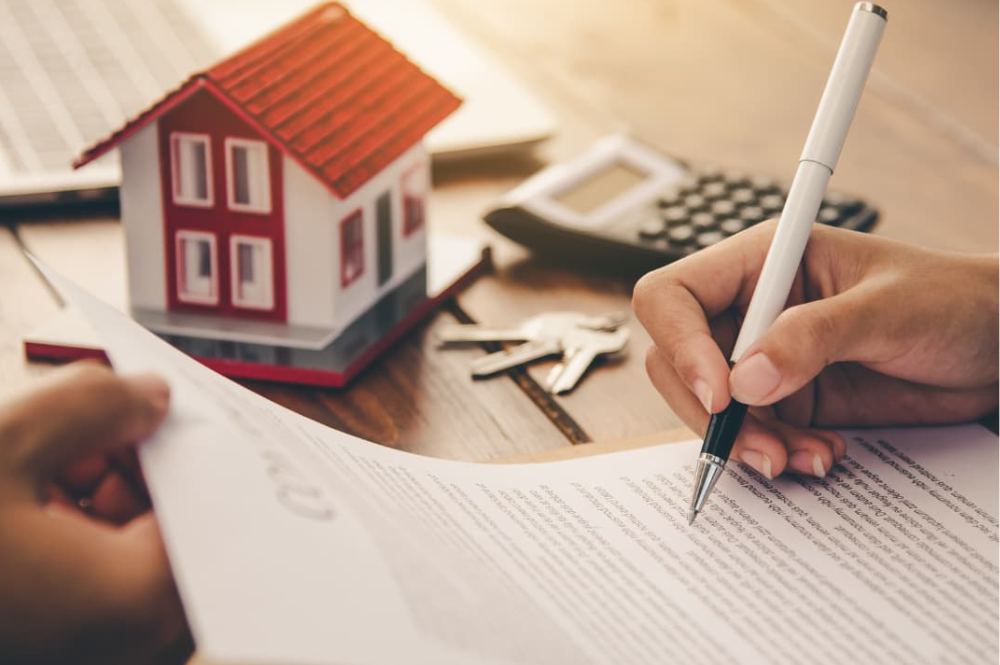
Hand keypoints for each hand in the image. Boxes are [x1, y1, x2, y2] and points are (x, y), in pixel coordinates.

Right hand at [0, 362, 190, 664]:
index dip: (192, 446)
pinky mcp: (58, 643)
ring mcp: (93, 648)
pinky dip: (66, 525)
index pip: (215, 507)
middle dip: (137, 463)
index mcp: (141, 603)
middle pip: (175, 526)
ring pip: (129, 547)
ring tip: (45, 456)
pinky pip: (89, 572)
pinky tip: (26, 491)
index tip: (172, 405)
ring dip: (98, 489)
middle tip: (104, 413)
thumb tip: (151, 396)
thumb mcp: (4, 443)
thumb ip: (95, 405)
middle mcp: (132, 643)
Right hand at [633, 221, 998, 479]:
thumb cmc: (952, 300)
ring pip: (708, 408)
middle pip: (676, 360)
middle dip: (709, 409)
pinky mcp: (785, 401)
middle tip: (759, 443)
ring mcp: (763, 359)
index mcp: (761, 263)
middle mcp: (750, 310)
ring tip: (803, 456)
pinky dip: (774, 454)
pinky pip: (750, 435)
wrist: (995, 348)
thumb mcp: (887, 308)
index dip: (680, 343)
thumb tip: (744, 378)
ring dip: (746, 442)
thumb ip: (813, 336)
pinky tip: (821, 454)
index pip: (674, 296)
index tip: (720, 393)